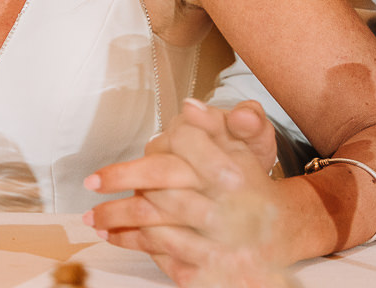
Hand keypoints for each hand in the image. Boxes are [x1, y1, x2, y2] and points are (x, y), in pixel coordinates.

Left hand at [83, 98, 284, 285]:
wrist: (285, 227)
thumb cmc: (254, 181)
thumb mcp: (246, 142)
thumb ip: (218, 123)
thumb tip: (190, 107)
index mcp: (230, 174)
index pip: (172, 165)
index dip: (131, 171)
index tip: (99, 176)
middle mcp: (226, 211)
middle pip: (158, 204)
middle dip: (117, 202)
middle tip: (89, 197)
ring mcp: (219, 245)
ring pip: (158, 235)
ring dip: (122, 228)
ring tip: (97, 221)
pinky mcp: (214, 268)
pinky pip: (168, 258)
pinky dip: (141, 248)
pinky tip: (122, 239)